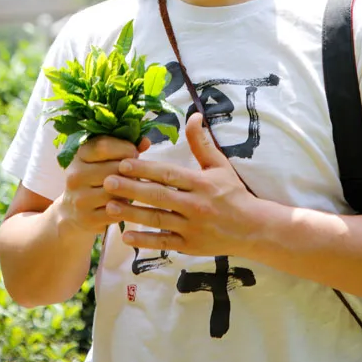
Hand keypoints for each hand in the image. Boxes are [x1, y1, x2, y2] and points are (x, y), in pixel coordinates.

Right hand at [56, 134, 150, 236]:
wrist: (73, 213)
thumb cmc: (95, 181)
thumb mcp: (102, 161)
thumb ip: (123, 149)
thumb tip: (145, 141)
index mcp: (78, 156)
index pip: (103, 146)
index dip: (124, 147)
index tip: (134, 152)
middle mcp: (75, 175)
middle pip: (113, 168)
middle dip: (130, 171)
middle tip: (135, 174)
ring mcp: (80, 198)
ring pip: (116, 191)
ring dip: (129, 190)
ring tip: (130, 189)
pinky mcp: (88, 218)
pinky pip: (117, 210)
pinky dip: (125, 208)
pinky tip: (125, 205)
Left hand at [101, 112, 265, 257]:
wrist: (254, 229)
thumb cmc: (234, 193)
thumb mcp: (220, 165)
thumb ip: (202, 143)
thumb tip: (194, 115)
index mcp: (201, 184)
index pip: (168, 174)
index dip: (145, 169)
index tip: (122, 163)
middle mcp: (196, 206)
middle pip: (159, 196)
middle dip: (131, 189)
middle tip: (107, 182)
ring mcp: (193, 228)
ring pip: (158, 220)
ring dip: (132, 214)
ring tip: (109, 206)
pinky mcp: (191, 247)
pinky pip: (164, 243)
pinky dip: (145, 241)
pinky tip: (125, 236)